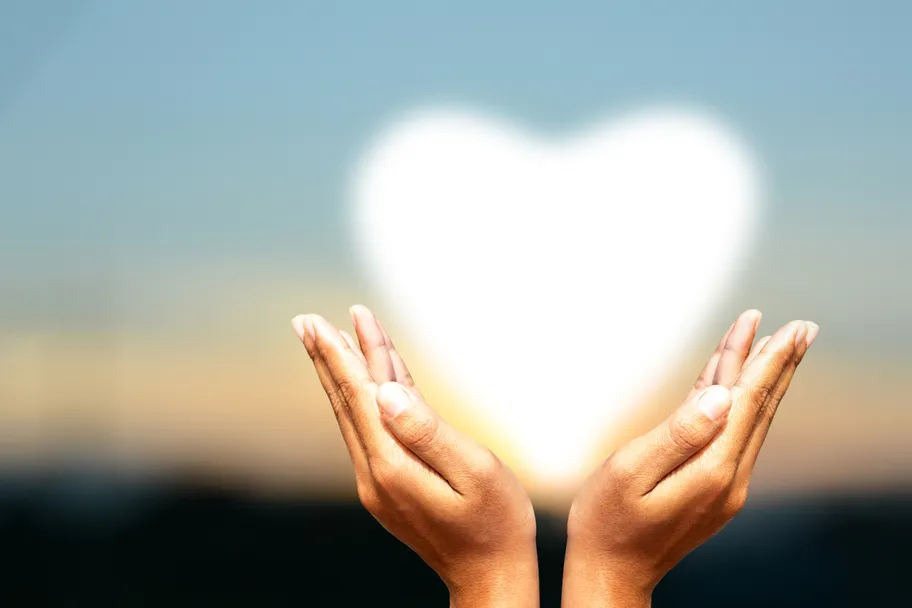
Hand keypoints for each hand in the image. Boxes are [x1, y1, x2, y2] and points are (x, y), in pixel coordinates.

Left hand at [292, 306, 538, 607]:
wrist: (492, 578)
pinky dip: (369, 398)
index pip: (359, 398)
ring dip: (345, 374)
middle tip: (305, 322)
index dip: (341, 356)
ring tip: (332, 338)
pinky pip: (374, 429)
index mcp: (393, 466)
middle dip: (328, 358)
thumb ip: (428, 430)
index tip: (321, 322)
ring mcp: (380, 482)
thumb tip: (386, 393)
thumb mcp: (474, 472)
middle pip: (347, 402)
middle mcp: (376, 473)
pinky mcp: (391, 486)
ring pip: (357, 414)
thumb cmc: (496, 523)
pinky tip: (373, 380)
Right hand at [562, 310, 818, 606]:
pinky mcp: (711, 489)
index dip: (765, 362)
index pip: (748, 403)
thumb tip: (722, 396)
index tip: (787, 328)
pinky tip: (731, 384)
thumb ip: (678, 433)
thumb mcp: (631, 471)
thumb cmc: (608, 520)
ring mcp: (723, 486)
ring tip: (775, 344)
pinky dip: (736, 403)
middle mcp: (728, 478)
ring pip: (749, 420)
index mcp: (711, 469)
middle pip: (759, 408)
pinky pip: (730, 434)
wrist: (610, 573)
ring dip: (761, 380)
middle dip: (778, 364)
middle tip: (803, 328)